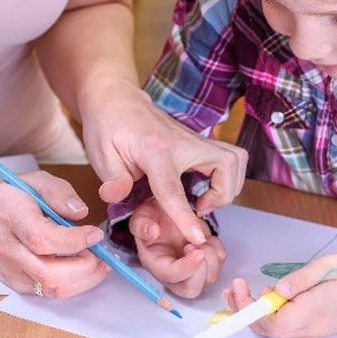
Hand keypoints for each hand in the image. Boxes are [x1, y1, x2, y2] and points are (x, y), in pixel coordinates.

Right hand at [0, 171, 111, 298]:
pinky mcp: (15, 284)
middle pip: (49, 274)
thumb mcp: (34, 180)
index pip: (43, 239)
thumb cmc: (7, 197)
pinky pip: (48, 293)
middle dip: (85, 267)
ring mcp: (10, 271)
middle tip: (101, 253)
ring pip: (51, 290)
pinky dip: (71, 284)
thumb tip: (81, 213)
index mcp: (11, 218)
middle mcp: (7, 250)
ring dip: (83, 280)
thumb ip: (59, 192)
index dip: (75, 241)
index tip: (95, 233)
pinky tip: (80, 268)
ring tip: (96, 262)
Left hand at [80, 80, 247, 245]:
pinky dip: (227, 176)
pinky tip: (205, 186)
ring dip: (229, 185)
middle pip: (226, 165)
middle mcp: (182, 141)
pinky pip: (229, 157)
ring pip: (236, 158)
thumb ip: (112, 179)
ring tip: (204, 199)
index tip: (197, 238)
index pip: (173, 189)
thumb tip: (116, 196)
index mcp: (155, 149)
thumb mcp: (100, 154)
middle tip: (199, 208)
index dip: (185, 217)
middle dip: (223, 195)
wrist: (116, 99)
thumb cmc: (107, 126)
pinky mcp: (199, 141)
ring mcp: (194, 138)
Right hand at [130, 197, 224, 298]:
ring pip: (209, 279)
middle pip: (191, 290)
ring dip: (211, 257)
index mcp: (155, 263)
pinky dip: (218, 250)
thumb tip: (151, 232)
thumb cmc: (153, 217)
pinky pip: (219, 264)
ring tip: (201, 238)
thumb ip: (142, 224)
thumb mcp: (143, 215)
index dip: (186, 267)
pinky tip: (207, 238)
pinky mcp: (205, 262)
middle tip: (198, 247)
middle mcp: (173, 273)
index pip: (171, 277)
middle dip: (200, 270)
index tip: (196, 250)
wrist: (167, 209)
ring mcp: (191, 270)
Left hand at [222, 254, 336, 337]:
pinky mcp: (313, 327)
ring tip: (242, 290)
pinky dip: (269, 314)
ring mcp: (311, 330)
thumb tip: (275, 289)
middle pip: (269, 330)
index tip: (241, 287)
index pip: (272, 322)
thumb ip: (301, 278)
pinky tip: (268, 296)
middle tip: (236, 287)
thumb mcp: (328, 266)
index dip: (250, 309)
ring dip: (254, 313)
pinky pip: (285, 326)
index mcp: (312, 312)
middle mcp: (309, 327)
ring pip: (275, 330)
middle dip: (245, 311)